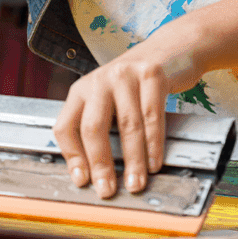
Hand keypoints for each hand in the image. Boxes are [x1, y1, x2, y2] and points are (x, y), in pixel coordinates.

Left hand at [53, 31, 201, 198]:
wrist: (171, 49)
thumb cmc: (135, 83)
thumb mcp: (108, 99)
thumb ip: (98, 125)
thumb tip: (93, 171)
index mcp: (81, 90)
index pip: (65, 126)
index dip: (72, 156)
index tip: (82, 180)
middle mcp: (98, 81)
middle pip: (93, 127)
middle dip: (100, 164)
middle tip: (107, 189)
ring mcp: (125, 76)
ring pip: (127, 126)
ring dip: (132, 161)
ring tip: (135, 183)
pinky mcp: (152, 75)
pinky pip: (152, 116)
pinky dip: (154, 144)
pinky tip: (154, 163)